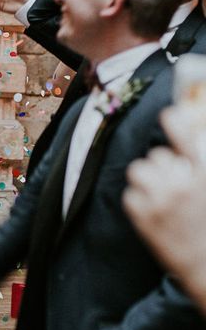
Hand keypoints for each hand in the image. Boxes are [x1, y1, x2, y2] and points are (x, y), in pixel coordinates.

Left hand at [123, 104, 205, 309]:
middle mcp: (185, 184)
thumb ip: (198, 165)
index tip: (169, 113)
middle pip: (157, 156)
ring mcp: (163, 200)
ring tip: (162, 197)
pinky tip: (154, 215)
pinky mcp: (144, 216)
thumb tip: (187, 153)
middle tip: (175, 186)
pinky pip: (130, 194)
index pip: (187, 137)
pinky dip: (139, 203)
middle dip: (163, 167)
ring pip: (139, 170)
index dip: (175, 121)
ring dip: (148, 181)